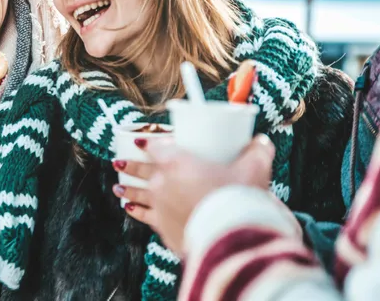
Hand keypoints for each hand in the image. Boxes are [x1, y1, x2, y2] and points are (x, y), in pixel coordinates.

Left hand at [121, 134, 274, 254]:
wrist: (230, 237)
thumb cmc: (239, 198)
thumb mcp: (254, 168)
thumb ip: (258, 151)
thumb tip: (262, 142)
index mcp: (176, 162)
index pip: (156, 147)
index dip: (148, 143)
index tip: (140, 141)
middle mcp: (161, 182)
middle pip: (140, 170)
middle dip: (128, 165)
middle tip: (118, 162)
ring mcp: (159, 206)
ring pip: (136, 194)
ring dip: (126, 189)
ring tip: (117, 187)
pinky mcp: (162, 227)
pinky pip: (144, 217)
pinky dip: (136, 212)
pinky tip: (130, 209)